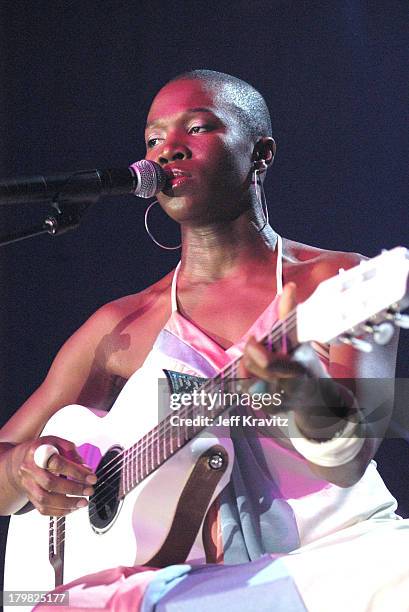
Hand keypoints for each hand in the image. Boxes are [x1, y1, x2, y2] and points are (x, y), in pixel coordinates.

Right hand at [8, 435, 96, 515]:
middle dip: (73, 489)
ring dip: (67, 503)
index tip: (91, 477)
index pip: (57, 463)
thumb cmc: (44, 450)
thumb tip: (86, 470)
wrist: (23, 459)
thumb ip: (73, 454)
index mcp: (37, 452)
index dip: (76, 471)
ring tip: (83, 502)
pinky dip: (60, 511)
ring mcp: (27, 484)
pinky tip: (72, 507)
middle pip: (50, 483)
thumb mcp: (58, 443)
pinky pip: (43, 509)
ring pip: (45, 500)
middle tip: (89, 490)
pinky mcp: (29, 497)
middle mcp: (29, 469)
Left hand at [241, 283, 352, 434]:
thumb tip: (290, 287)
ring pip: (248, 383)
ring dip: (247, 368)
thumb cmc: (305, 363)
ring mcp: (280, 402)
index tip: (253, 339)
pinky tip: (255, 375)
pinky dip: (248, 382)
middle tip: (252, 346)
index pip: (273, 364)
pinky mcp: (269, 410)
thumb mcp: (301, 340)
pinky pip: (247, 394)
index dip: (257, 351)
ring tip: (252, 360)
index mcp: (300, 370)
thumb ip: (291, 315)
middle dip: (251, 356)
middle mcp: (290, 389)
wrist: (317, 401)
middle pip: (255, 372)